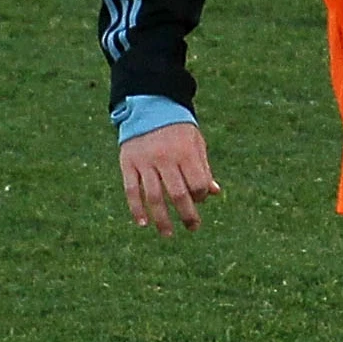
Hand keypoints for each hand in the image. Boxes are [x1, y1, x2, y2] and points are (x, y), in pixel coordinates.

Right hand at [119, 121, 220, 235]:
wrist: (149, 107)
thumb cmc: (178, 128)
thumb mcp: (196, 143)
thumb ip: (203, 168)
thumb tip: (214, 193)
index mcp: (185, 152)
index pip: (197, 183)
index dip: (201, 196)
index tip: (200, 200)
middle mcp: (165, 158)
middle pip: (177, 194)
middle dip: (187, 215)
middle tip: (193, 228)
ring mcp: (145, 162)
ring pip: (153, 197)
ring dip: (161, 219)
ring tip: (168, 234)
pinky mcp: (128, 164)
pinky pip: (132, 191)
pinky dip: (136, 209)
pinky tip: (143, 223)